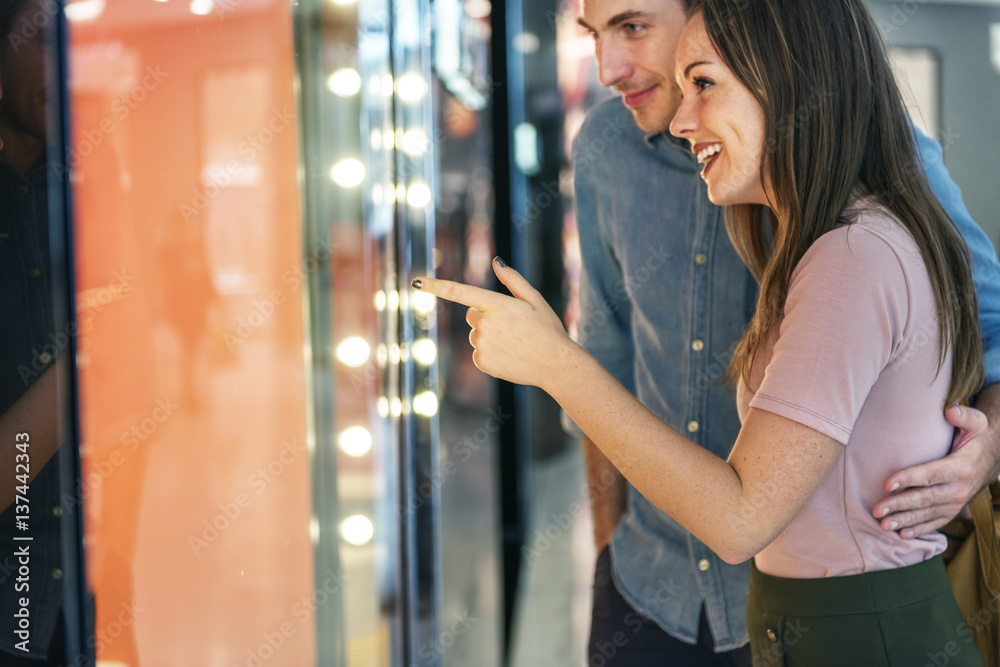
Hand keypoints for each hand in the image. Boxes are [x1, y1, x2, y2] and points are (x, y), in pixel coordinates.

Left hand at [412, 258, 577, 389]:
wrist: (556, 365)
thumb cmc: (548, 329)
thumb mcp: (535, 299)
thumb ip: (512, 279)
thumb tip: (496, 261)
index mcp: (496, 305)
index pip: (459, 292)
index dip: (435, 286)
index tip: (415, 282)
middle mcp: (484, 325)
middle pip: (472, 315)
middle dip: (487, 317)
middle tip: (513, 327)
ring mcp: (481, 345)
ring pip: (476, 335)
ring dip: (490, 337)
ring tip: (515, 343)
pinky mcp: (481, 362)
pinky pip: (478, 353)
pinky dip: (490, 354)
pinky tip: (510, 356)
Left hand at [872, 404, 997, 537]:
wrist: (992, 459)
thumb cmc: (976, 438)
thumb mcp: (977, 423)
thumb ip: (963, 416)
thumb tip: (949, 410)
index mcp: (960, 467)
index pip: (930, 474)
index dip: (908, 479)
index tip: (887, 483)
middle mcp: (958, 489)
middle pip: (924, 498)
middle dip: (899, 505)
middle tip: (877, 510)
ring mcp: (955, 502)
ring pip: (927, 514)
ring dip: (905, 521)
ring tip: (883, 525)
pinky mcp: (952, 511)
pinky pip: (935, 523)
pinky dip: (919, 530)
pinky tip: (902, 535)